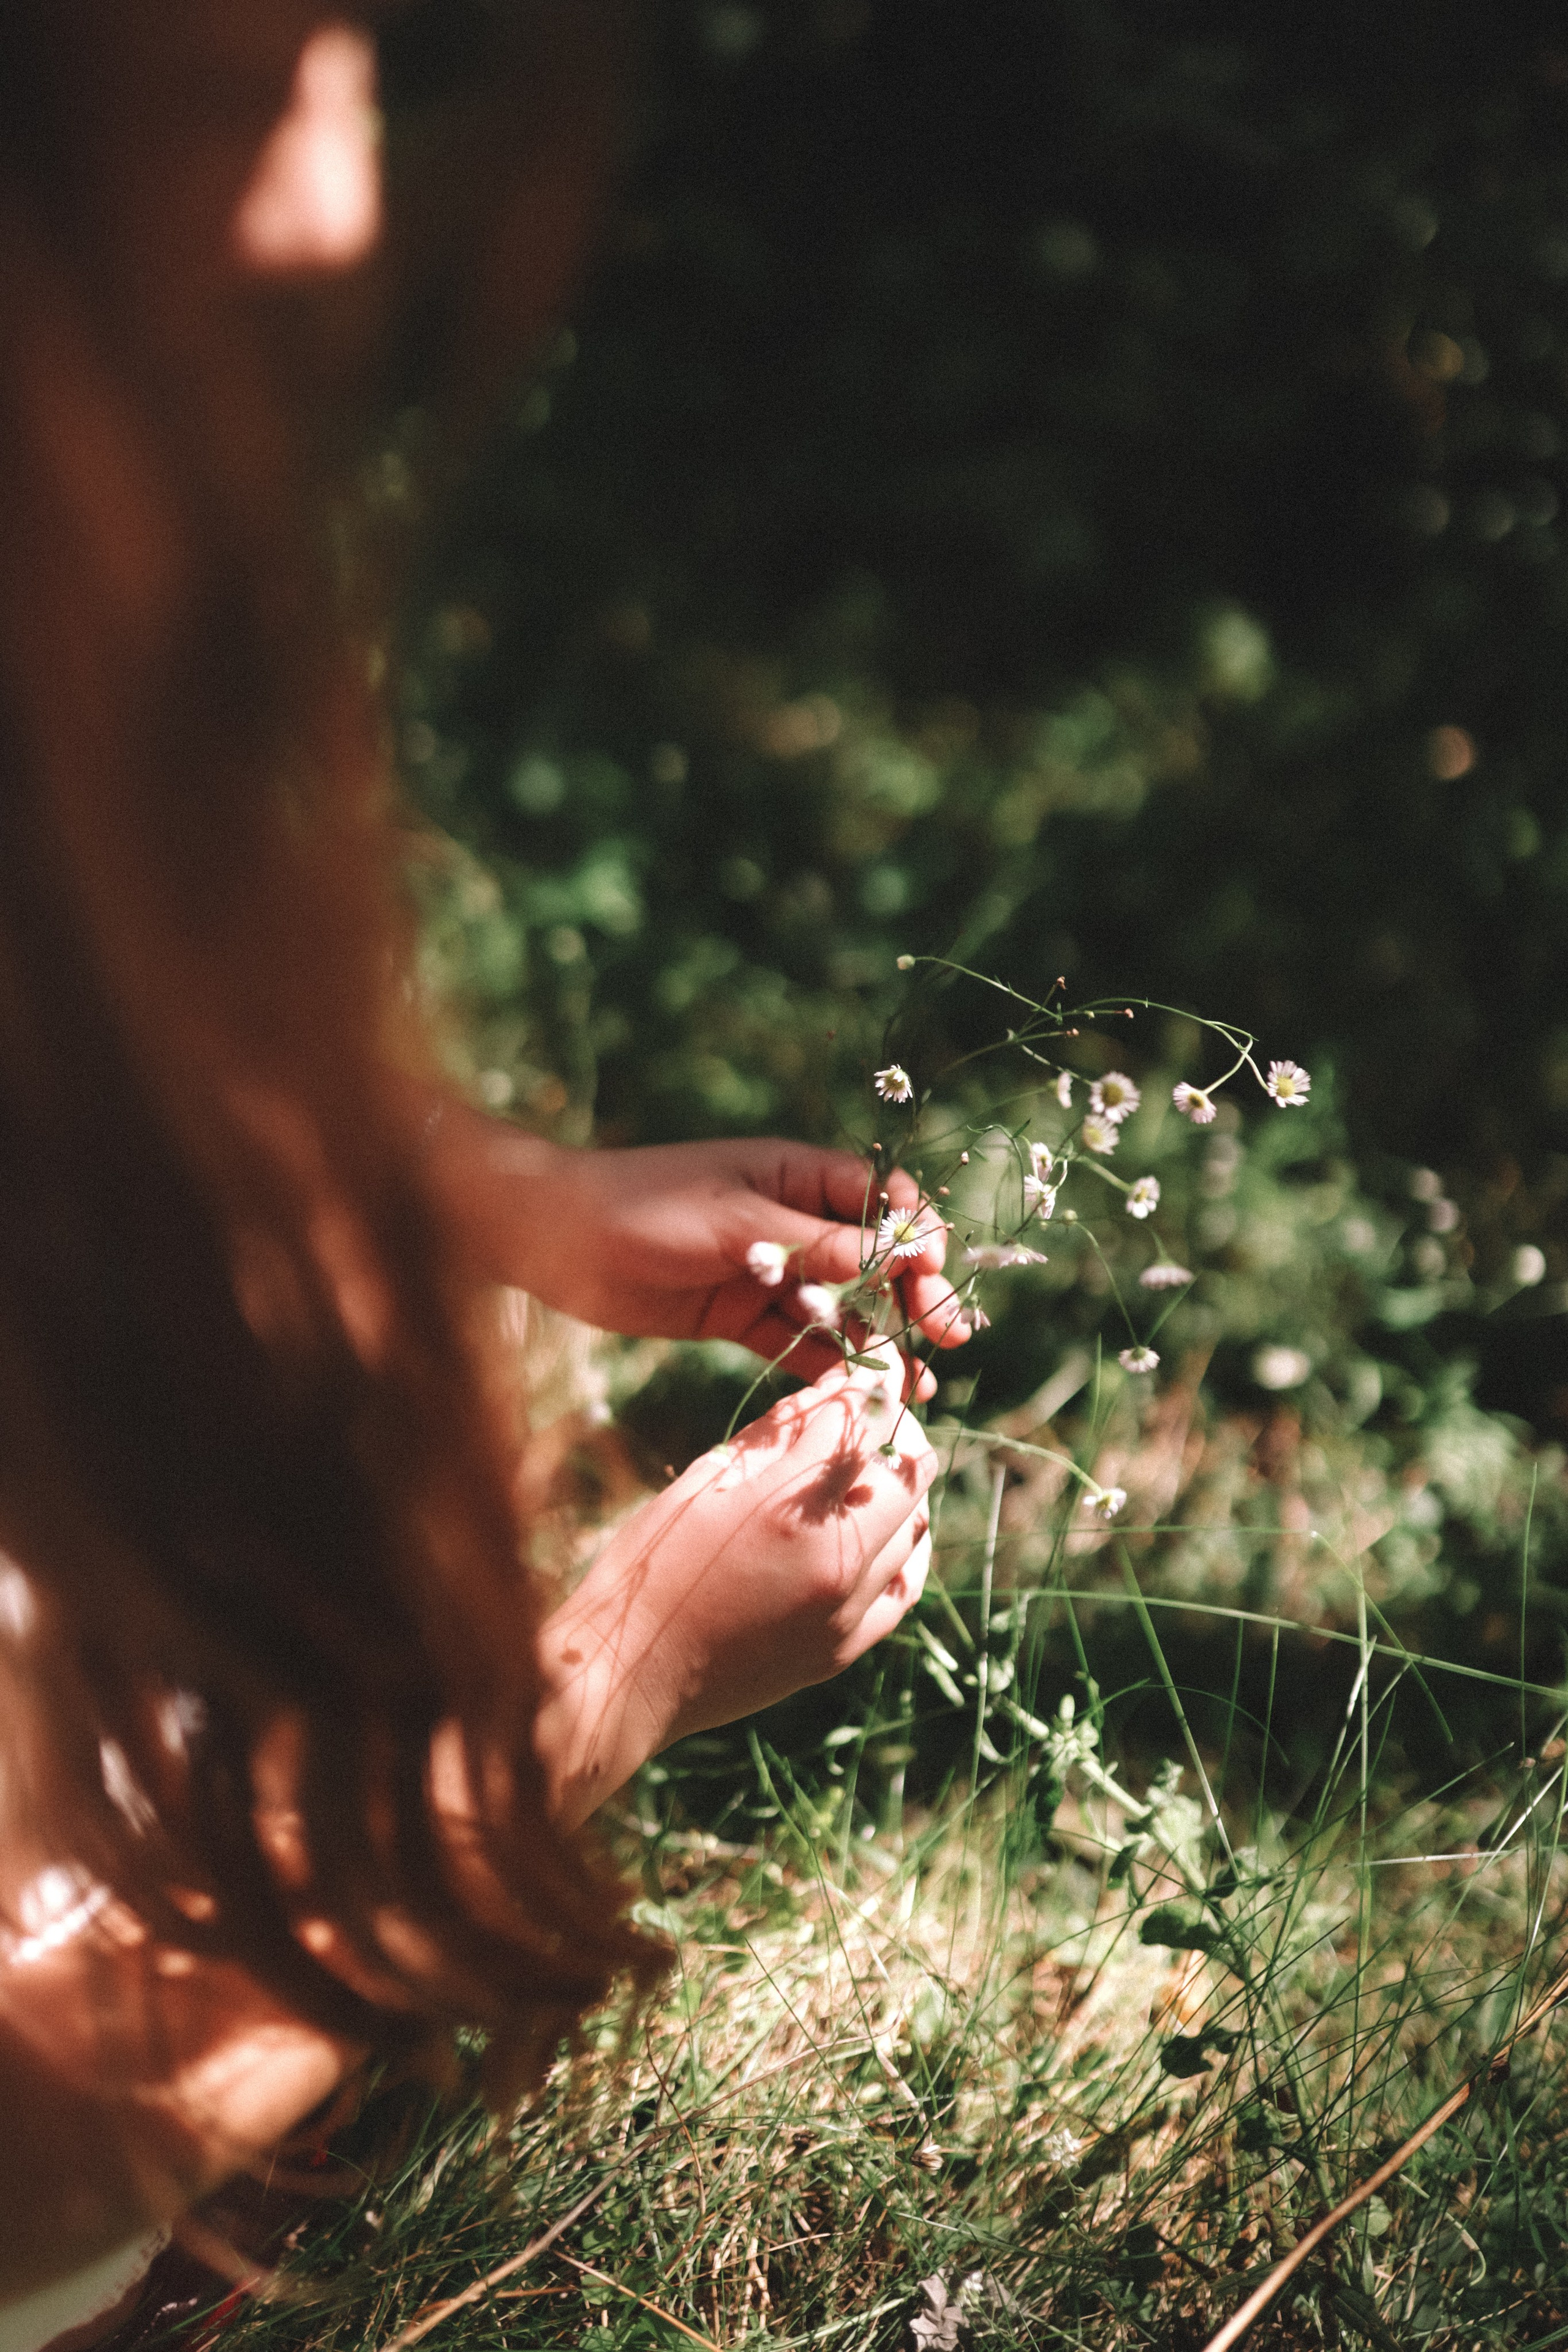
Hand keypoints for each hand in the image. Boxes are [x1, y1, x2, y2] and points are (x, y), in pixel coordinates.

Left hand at [431, 1109, 971, 1387]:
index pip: (881, 1200)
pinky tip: (856, 1393)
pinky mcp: (739, 1315)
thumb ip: (815, 1244)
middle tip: (948, 1338)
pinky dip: (828, 1365)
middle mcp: (791, 1220)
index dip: (915, 1237)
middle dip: (914, 1295)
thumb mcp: (735, 1222)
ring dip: (880, 1340)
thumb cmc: (644, 1206)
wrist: (554, 1242)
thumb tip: (897, 1254)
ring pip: (842, 1306)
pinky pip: (798, 1341)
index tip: (931, 1278)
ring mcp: (768, 1270)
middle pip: (874, 1259)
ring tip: (915, 1383)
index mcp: (795, 1175)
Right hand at [534, 1343, 935, 1827]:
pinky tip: (889, 1532)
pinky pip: (903, 1588)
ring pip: (914, 1528)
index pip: (858, 1420)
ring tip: (876, 1467)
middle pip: (906, 1472)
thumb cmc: (649, 1566)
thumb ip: (772, 1437)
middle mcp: (832, 1561)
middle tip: (876, 1413)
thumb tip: (824, 1396)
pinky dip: (905, 1550)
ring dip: (903, 1488)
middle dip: (897, 1431)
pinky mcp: (843, 1650)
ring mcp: (844, 1612)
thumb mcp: (704, 1481)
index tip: (875, 1365)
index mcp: (787, 1508)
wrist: (629, 1673)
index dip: (871, 1381)